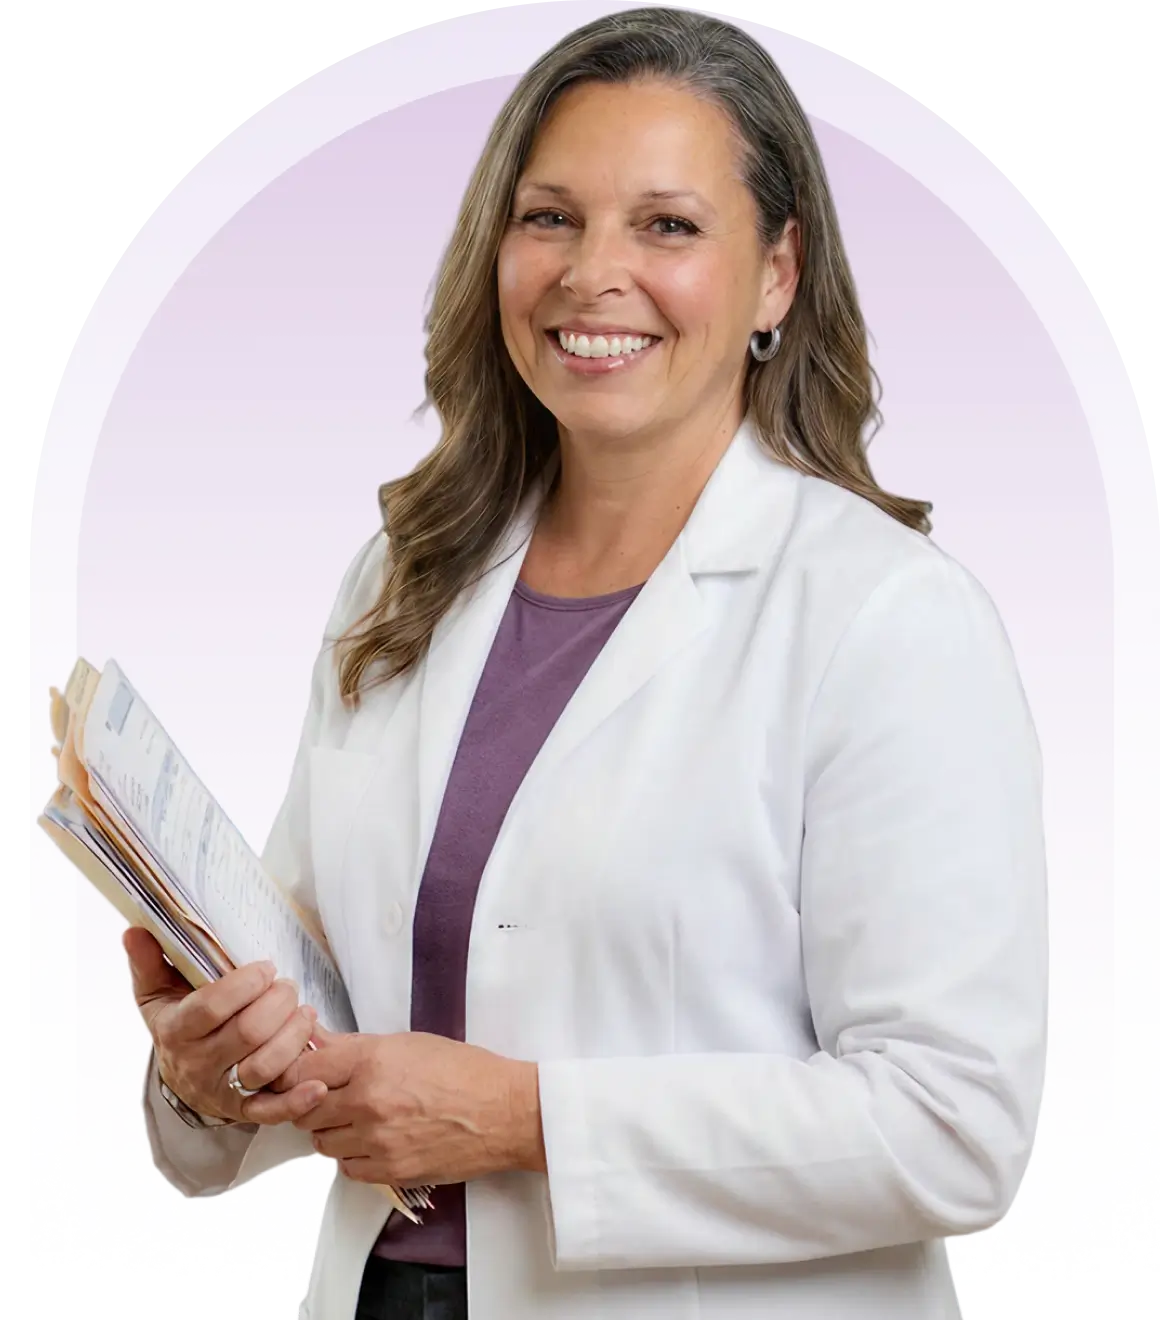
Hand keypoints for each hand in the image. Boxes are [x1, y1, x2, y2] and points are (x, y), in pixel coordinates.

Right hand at [124, 927, 326, 1124]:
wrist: (181, 1078)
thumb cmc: (178, 1022)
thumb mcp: (157, 992)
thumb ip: (149, 961)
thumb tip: (135, 929)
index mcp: (176, 1030)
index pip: (211, 1007)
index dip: (245, 984)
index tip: (266, 968)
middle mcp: (198, 1063)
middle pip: (248, 1033)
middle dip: (278, 1003)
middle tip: (289, 986)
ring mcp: (222, 1090)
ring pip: (265, 1067)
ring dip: (295, 1036)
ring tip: (305, 1013)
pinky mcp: (245, 1110)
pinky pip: (272, 1111)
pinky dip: (297, 1102)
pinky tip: (318, 1086)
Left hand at [276, 1027, 546, 1185]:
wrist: (505, 1111)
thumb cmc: (464, 1070)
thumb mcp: (409, 1043)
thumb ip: (355, 1046)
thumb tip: (317, 1040)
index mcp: (373, 1061)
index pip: (306, 1070)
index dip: (298, 1071)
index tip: (303, 1073)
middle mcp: (369, 1101)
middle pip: (306, 1109)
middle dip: (312, 1102)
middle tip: (329, 1096)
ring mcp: (378, 1140)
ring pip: (322, 1142)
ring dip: (331, 1131)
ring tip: (355, 1118)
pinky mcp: (391, 1171)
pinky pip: (348, 1168)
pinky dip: (352, 1156)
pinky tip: (371, 1141)